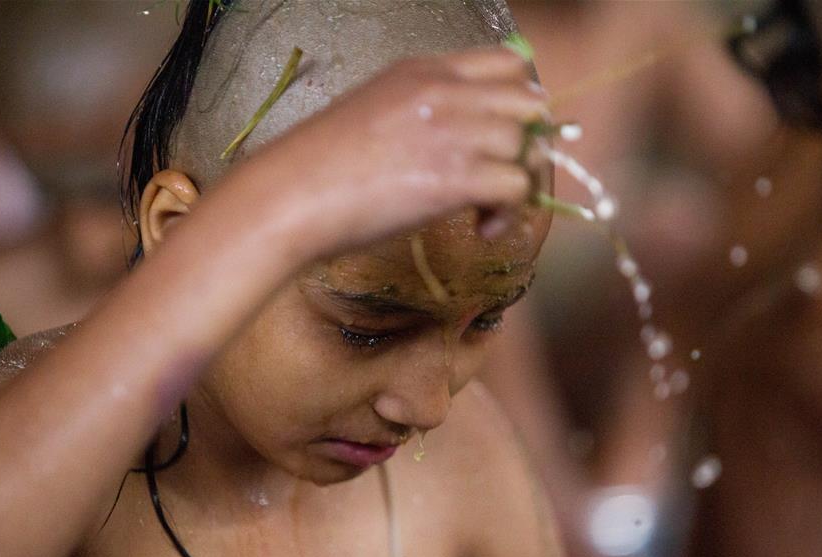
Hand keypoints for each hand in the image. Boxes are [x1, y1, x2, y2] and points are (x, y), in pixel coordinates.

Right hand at [234, 46, 549, 254]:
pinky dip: (508, 214)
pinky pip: (518, 187)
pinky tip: (481, 229)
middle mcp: (447, 92)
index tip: (503, 134)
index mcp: (425, 70)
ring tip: (484, 213)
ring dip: (517, 184)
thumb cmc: (319, 164)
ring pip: (528, 148)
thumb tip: (455, 139)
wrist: (291, 196)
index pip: (509, 62)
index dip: (518, 101)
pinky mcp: (456, 176)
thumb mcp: (374, 110)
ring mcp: (454, 132)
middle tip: (502, 175)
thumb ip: (420, 111)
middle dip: (527, 143)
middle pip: (530, 103)